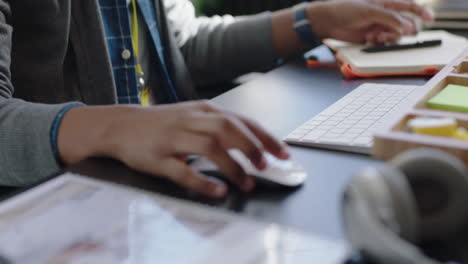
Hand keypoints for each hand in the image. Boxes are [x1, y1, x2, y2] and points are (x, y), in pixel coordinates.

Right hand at [58, 101, 289, 197]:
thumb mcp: (193, 117)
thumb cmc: (162, 123)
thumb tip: (253, 144)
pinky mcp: (157, 157)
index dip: (265, 137)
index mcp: (203, 110)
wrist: (120, 125)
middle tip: (266, 167)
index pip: (242, 120)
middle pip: (228, 128)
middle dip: (252, 148)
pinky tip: (218, 191)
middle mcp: (191, 120)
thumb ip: (219, 127)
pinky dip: (203, 182)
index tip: (283, 154)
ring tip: (247, 182)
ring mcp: (173, 137)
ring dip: (233, 166)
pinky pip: (183, 171)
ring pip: (210, 147)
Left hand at [306, 0, 429, 43]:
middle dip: (402, 30)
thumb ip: (390, 18)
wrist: (328, 21)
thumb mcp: (369, 10)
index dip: (422, 12)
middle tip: (393, 33)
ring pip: (396, 35)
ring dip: (389, 37)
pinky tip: (369, 39)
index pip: (410, 6)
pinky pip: (384, 43)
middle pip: (405, 24)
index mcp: (387, 2)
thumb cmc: (346, 9)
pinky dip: (380, 43)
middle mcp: (386, 15)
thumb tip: (408, 27)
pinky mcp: (372, 37)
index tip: (431, 20)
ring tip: (376, 36)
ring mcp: (379, 26)